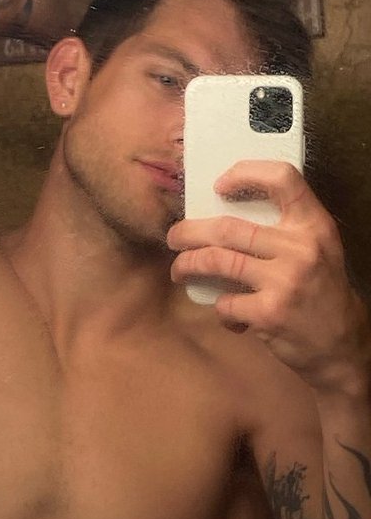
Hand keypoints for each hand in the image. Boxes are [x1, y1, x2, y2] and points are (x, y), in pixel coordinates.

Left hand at [167, 160, 370, 393]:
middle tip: (174, 238)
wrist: (343, 345)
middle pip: (227, 227)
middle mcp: (300, 248)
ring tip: (179, 270)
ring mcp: (284, 281)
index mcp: (313, 226)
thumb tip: (222, 214)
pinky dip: (219, 310)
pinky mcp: (268, 312)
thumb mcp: (317, 250)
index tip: (219, 185)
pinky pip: (224, 304)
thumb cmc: (321, 292)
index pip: (283, 179)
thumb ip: (282, 231)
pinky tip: (228, 315)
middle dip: (188, 232)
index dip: (245, 172)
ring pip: (215, 261)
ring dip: (187, 265)